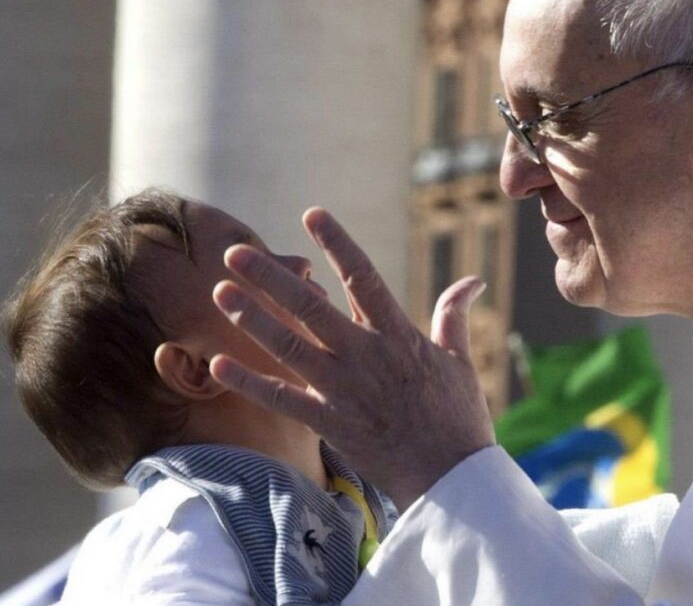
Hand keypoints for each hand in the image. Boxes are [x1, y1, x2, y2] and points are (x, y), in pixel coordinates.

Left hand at [209, 207, 495, 510]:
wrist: (451, 478)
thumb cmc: (458, 417)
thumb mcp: (458, 360)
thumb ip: (454, 315)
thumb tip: (473, 280)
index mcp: (398, 334)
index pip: (363, 276)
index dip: (337, 243)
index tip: (312, 214)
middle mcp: (365, 355)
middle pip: (311, 306)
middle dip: (271, 277)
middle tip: (236, 252)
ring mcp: (343, 388)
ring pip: (289, 345)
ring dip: (253, 317)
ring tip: (221, 292)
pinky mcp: (329, 422)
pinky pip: (281, 398)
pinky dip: (249, 381)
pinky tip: (219, 362)